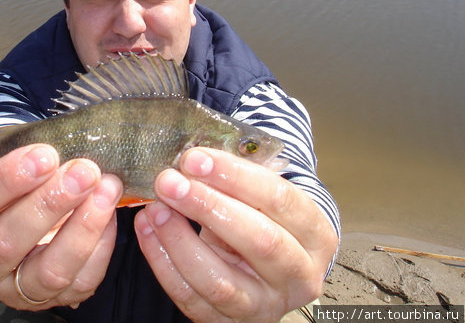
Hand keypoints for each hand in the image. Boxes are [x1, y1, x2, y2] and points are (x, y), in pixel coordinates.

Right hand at [0, 144, 122, 308]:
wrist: (19, 218)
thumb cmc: (11, 188)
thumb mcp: (4, 172)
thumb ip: (25, 162)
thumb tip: (65, 144)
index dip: (5, 179)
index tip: (45, 153)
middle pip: (5, 243)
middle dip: (49, 203)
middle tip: (83, 171)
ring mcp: (12, 289)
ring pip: (47, 272)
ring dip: (82, 227)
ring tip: (106, 189)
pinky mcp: (50, 300)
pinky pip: (80, 282)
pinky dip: (101, 247)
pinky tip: (109, 213)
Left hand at [134, 147, 337, 322]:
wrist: (265, 269)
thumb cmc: (261, 220)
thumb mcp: (261, 198)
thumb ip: (237, 179)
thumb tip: (194, 157)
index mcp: (316, 235)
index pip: (280, 200)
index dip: (236, 176)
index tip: (195, 158)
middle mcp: (299, 276)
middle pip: (258, 240)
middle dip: (207, 206)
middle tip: (170, 181)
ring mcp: (264, 305)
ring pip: (220, 280)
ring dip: (179, 239)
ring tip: (154, 207)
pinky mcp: (228, 321)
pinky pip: (190, 296)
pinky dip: (162, 262)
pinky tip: (148, 230)